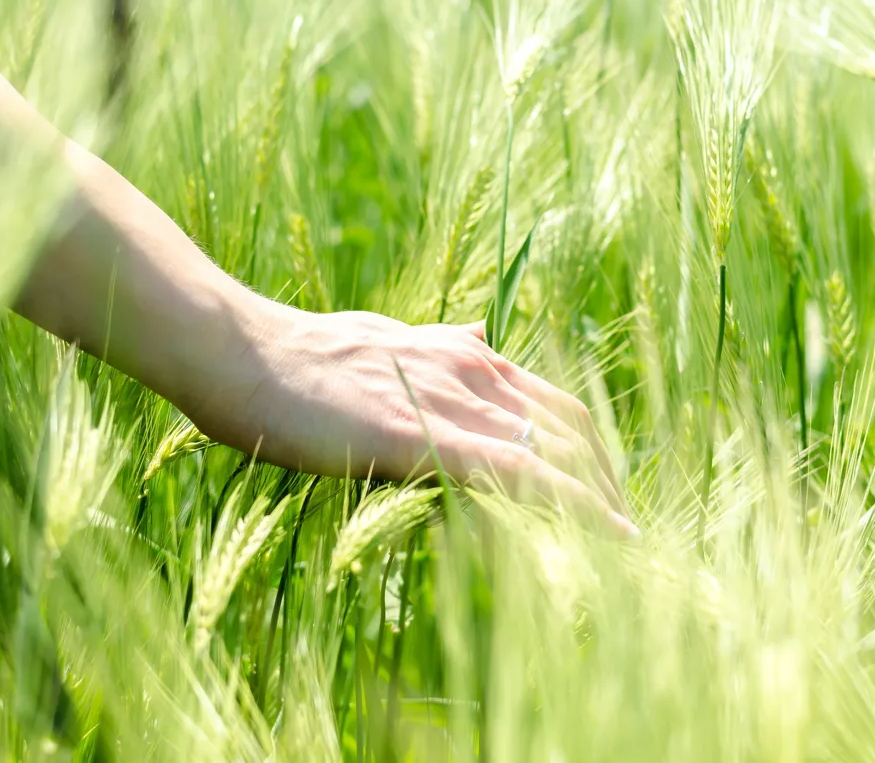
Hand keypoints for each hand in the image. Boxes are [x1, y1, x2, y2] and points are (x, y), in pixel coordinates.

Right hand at [187, 305, 636, 537]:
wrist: (246, 355)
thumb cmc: (299, 355)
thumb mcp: (385, 337)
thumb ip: (438, 344)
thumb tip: (481, 334)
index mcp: (461, 352)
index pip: (550, 399)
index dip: (586, 444)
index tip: (604, 481)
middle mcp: (471, 369)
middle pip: (568, 425)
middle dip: (605, 475)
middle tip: (624, 522)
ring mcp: (451, 402)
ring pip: (555, 449)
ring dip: (600, 495)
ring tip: (628, 539)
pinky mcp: (426, 438)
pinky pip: (520, 473)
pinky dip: (574, 503)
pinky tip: (608, 534)